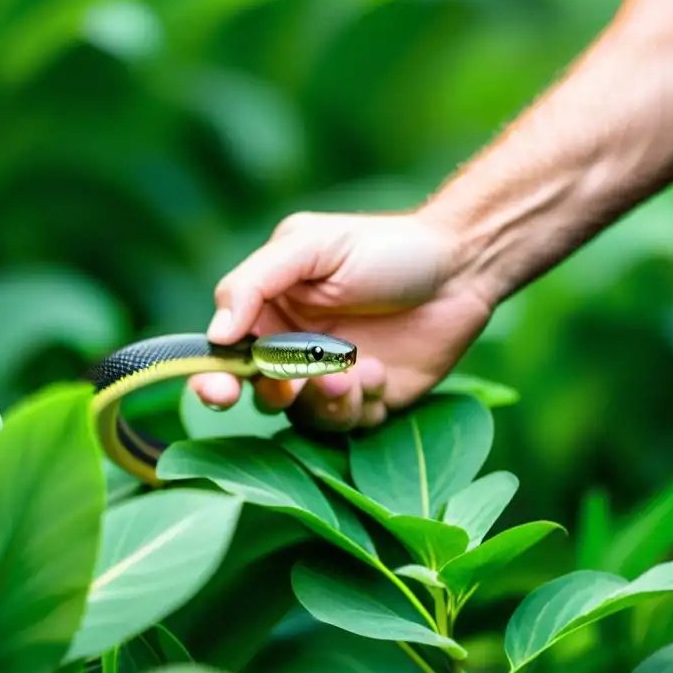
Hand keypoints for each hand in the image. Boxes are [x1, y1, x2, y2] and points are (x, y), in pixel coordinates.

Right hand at [189, 209, 494, 431]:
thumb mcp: (311, 246)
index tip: (218, 392)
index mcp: (268, 312)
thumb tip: (218, 333)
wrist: (461, 267)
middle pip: (260, 394)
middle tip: (298, 377)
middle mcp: (293, 352)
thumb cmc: (383, 247)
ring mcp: (331, 381)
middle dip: (277, 392)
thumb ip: (256, 282)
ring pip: (306, 417)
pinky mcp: (370, 403)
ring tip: (358, 366)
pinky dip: (362, 404)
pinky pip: (350, 426)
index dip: (212, 379)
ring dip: (326, 398)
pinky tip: (382, 371)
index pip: (223, 355)